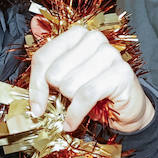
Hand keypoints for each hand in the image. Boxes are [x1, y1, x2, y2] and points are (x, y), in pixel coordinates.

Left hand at [27, 25, 154, 133]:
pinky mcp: (120, 73)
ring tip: (80, 103)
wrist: (127, 107)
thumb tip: (30, 100)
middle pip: (54, 73)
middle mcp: (93, 39)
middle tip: (69, 99)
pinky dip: (75, 114)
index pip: (43, 58)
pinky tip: (71, 123)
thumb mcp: (66, 81)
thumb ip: (46, 80)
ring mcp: (109, 54)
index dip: (35, 85)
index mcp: (76, 35)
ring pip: (69, 85)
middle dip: (58, 94)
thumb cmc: (94, 91)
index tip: (36, 107)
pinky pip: (85, 96)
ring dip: (71, 103)